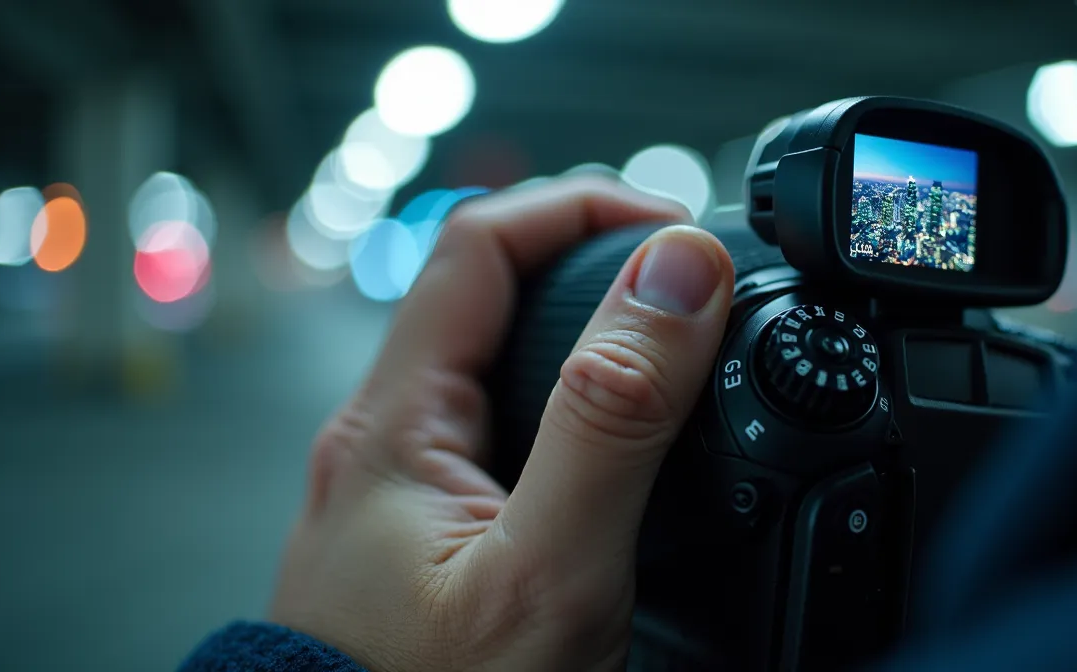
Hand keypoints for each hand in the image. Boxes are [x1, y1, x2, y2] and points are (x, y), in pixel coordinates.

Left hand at [270, 177, 734, 671]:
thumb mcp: (548, 568)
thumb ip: (612, 420)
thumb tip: (678, 275)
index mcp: (392, 423)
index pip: (479, 243)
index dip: (583, 208)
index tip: (680, 233)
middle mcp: (386, 441)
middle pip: (486, 291)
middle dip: (593, 260)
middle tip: (690, 281)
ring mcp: (405, 488)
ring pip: (496, 361)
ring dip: (585, 329)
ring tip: (671, 338)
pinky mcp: (429, 532)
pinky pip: (500, 427)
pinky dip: (570, 401)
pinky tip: (621, 434)